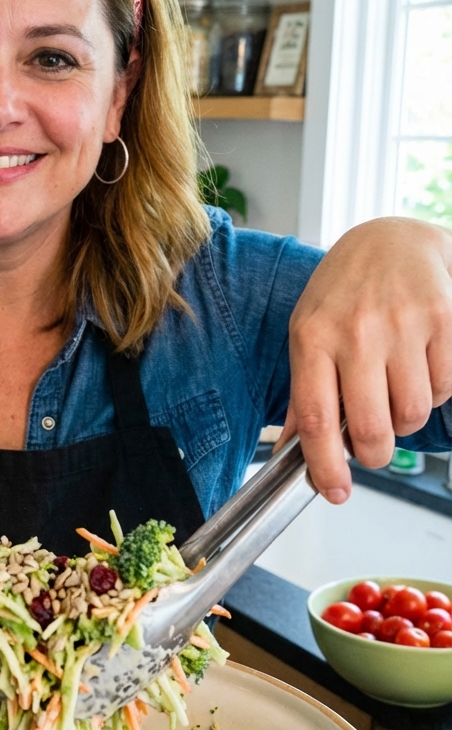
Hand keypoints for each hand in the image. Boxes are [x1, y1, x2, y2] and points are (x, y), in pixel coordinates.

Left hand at [281, 217, 451, 501]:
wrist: (392, 238)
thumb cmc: (344, 292)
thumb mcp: (308, 333)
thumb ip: (304, 393)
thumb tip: (293, 450)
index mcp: (312, 338)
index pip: (316, 419)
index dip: (326, 466)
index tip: (334, 491)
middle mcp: (355, 331)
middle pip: (371, 429)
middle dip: (375, 454)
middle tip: (373, 448)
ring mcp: (403, 324)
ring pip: (413, 415)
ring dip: (406, 420)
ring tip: (395, 391)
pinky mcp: (443, 318)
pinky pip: (445, 388)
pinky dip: (436, 392)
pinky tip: (420, 368)